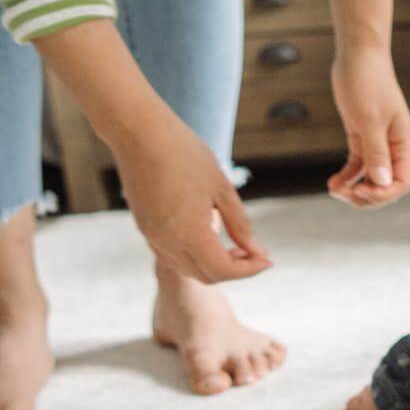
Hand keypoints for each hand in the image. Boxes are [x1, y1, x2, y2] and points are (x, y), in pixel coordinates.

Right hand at [112, 106, 269, 283]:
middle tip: (255, 253)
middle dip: (235, 270)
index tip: (268, 259)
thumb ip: (240, 224)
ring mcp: (151, 236)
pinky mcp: (144, 226)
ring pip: (187, 268)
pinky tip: (212, 236)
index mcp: (188, 234)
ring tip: (237, 247)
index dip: (250, 269)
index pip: (223, 270)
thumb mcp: (222, 190)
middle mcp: (166, 242)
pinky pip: (172, 255)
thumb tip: (255, 251)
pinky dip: (196, 255)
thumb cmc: (186, 155)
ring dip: (214, 265)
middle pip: (205, 275)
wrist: (139, 134)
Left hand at [328, 45, 409, 207]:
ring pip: (371, 179)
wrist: (358, 57)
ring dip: (353, 189)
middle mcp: (393, 147)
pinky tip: (333, 182)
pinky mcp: (361, 137)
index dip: (382, 193)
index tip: (359, 190)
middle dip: (367, 196)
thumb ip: (377, 151)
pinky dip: (347, 177)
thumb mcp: (370, 118)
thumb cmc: (368, 82)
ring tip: (333, 190)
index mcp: (403, 143)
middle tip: (343, 193)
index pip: (401, 182)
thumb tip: (381, 182)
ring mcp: (377, 143)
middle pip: (386, 185)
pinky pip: (357, 166)